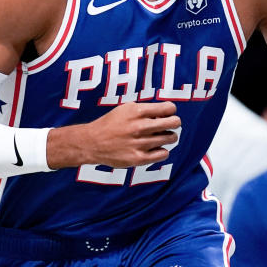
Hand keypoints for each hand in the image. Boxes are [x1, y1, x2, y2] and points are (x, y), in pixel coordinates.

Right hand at [47, 101, 180, 168]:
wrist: (92, 142)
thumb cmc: (111, 124)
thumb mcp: (126, 109)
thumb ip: (146, 110)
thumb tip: (167, 113)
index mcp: (137, 111)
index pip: (169, 108)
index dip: (171, 111)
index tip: (167, 114)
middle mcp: (139, 127)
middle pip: (174, 123)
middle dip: (174, 123)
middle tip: (169, 125)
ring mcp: (140, 143)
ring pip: (171, 138)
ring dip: (169, 137)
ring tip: (161, 137)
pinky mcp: (138, 158)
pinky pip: (164, 154)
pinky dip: (162, 150)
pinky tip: (154, 148)